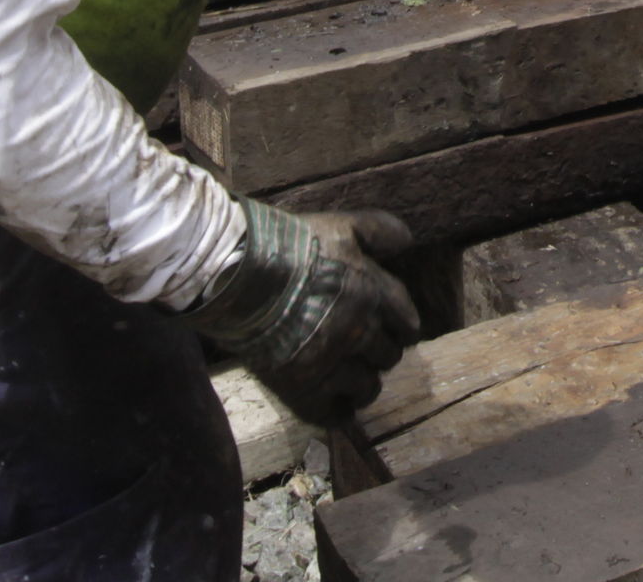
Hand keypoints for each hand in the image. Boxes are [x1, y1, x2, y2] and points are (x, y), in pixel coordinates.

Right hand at [188, 201, 418, 425]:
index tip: (389, 331)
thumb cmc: (288, 245)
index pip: (407, 324)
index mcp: (374, 294)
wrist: (235, 275)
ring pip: (367, 389)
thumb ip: (382, 231)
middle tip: (359, 351)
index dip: (399, 329)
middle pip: (388, 357)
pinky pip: (335, 415)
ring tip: (344, 378)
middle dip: (378, 354)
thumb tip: (407, 243)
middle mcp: (360, 331)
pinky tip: (329, 402)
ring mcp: (332, 363)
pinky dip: (336, 411)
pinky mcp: (303, 389)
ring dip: (360, 385)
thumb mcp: (341, 226)